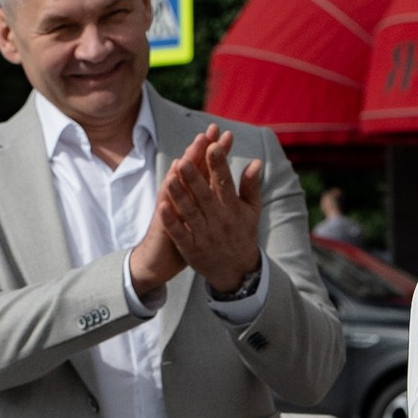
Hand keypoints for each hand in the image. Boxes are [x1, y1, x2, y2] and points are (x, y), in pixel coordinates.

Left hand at [151, 122, 263, 298]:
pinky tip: (162, 206)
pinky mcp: (191, 249)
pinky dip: (171, 221)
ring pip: (190, 213)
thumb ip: (251, 186)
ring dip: (180, 196)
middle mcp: (219, 221)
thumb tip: (255, 161)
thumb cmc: (242, 233)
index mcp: (233, 209)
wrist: (236, 271)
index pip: (226, 183)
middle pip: (205, 196)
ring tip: (170, 178)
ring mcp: (205, 235)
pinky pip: (180, 234)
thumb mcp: (252, 211)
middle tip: (186, 160)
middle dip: (195, 178)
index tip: (213, 146)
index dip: (219, 164)